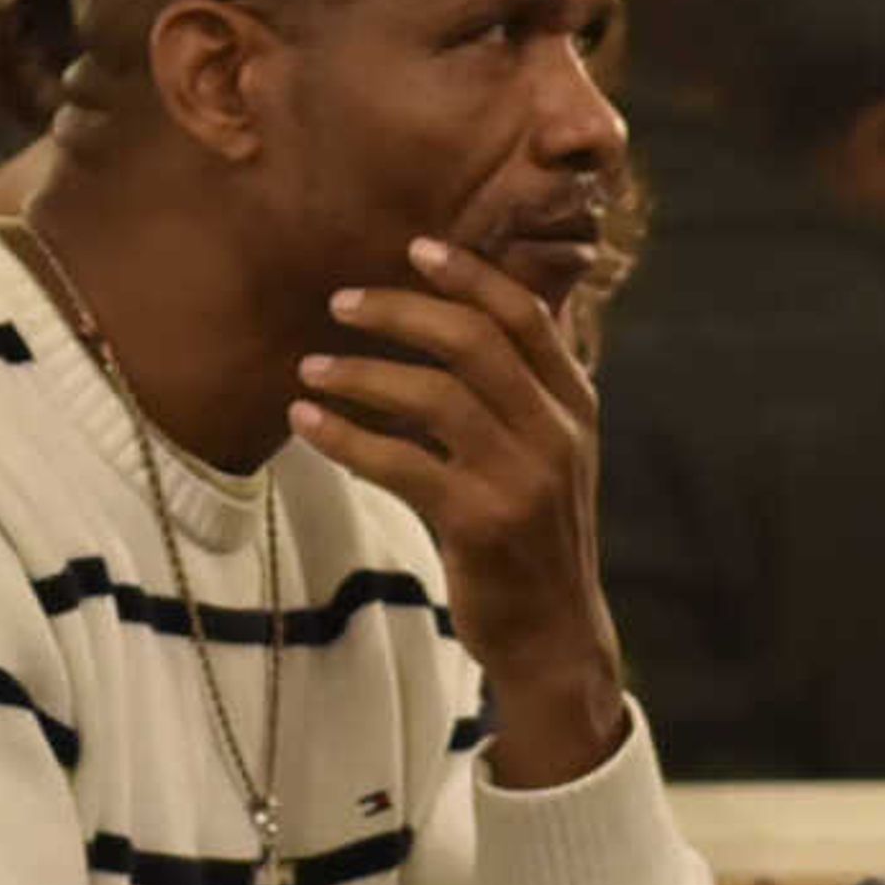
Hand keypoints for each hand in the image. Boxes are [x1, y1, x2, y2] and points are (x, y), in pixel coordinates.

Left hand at [290, 234, 625, 787]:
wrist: (556, 636)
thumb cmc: (536, 538)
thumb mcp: (552, 456)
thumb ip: (525, 391)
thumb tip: (484, 317)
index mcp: (576, 405)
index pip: (524, 317)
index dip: (470, 276)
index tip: (415, 249)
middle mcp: (556, 433)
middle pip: (474, 342)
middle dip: (401, 312)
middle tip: (341, 303)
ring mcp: (521, 478)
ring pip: (434, 397)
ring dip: (362, 374)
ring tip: (310, 369)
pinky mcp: (479, 523)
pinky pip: (401, 463)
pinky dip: (347, 437)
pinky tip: (308, 424)